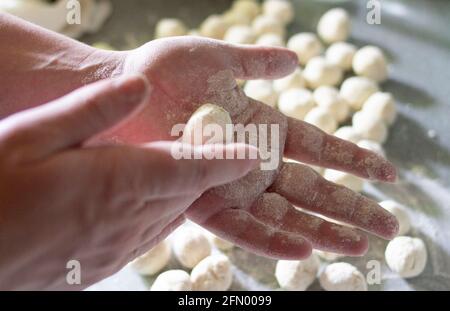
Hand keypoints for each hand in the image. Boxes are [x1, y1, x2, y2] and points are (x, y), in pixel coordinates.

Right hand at [0, 75, 258, 289]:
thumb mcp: (32, 135)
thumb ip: (93, 110)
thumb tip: (140, 87)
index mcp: (117, 183)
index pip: (189, 171)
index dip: (225, 162)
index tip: (253, 155)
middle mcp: (127, 219)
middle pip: (184, 194)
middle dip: (205, 174)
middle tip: (215, 152)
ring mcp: (117, 247)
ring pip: (169, 218)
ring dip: (183, 196)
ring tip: (186, 175)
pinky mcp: (104, 264)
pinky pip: (148, 238)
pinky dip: (158, 218)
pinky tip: (147, 206)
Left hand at [99, 37, 398, 259]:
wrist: (119, 92)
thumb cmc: (164, 72)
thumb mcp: (220, 60)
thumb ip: (258, 63)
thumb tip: (296, 61)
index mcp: (263, 127)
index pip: (320, 147)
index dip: (354, 158)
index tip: (387, 172)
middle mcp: (252, 161)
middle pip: (312, 188)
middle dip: (351, 206)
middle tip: (390, 224)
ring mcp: (228, 182)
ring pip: (284, 214)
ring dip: (323, 230)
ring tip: (360, 245)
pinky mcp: (200, 198)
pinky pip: (242, 225)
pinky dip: (273, 239)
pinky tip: (305, 250)